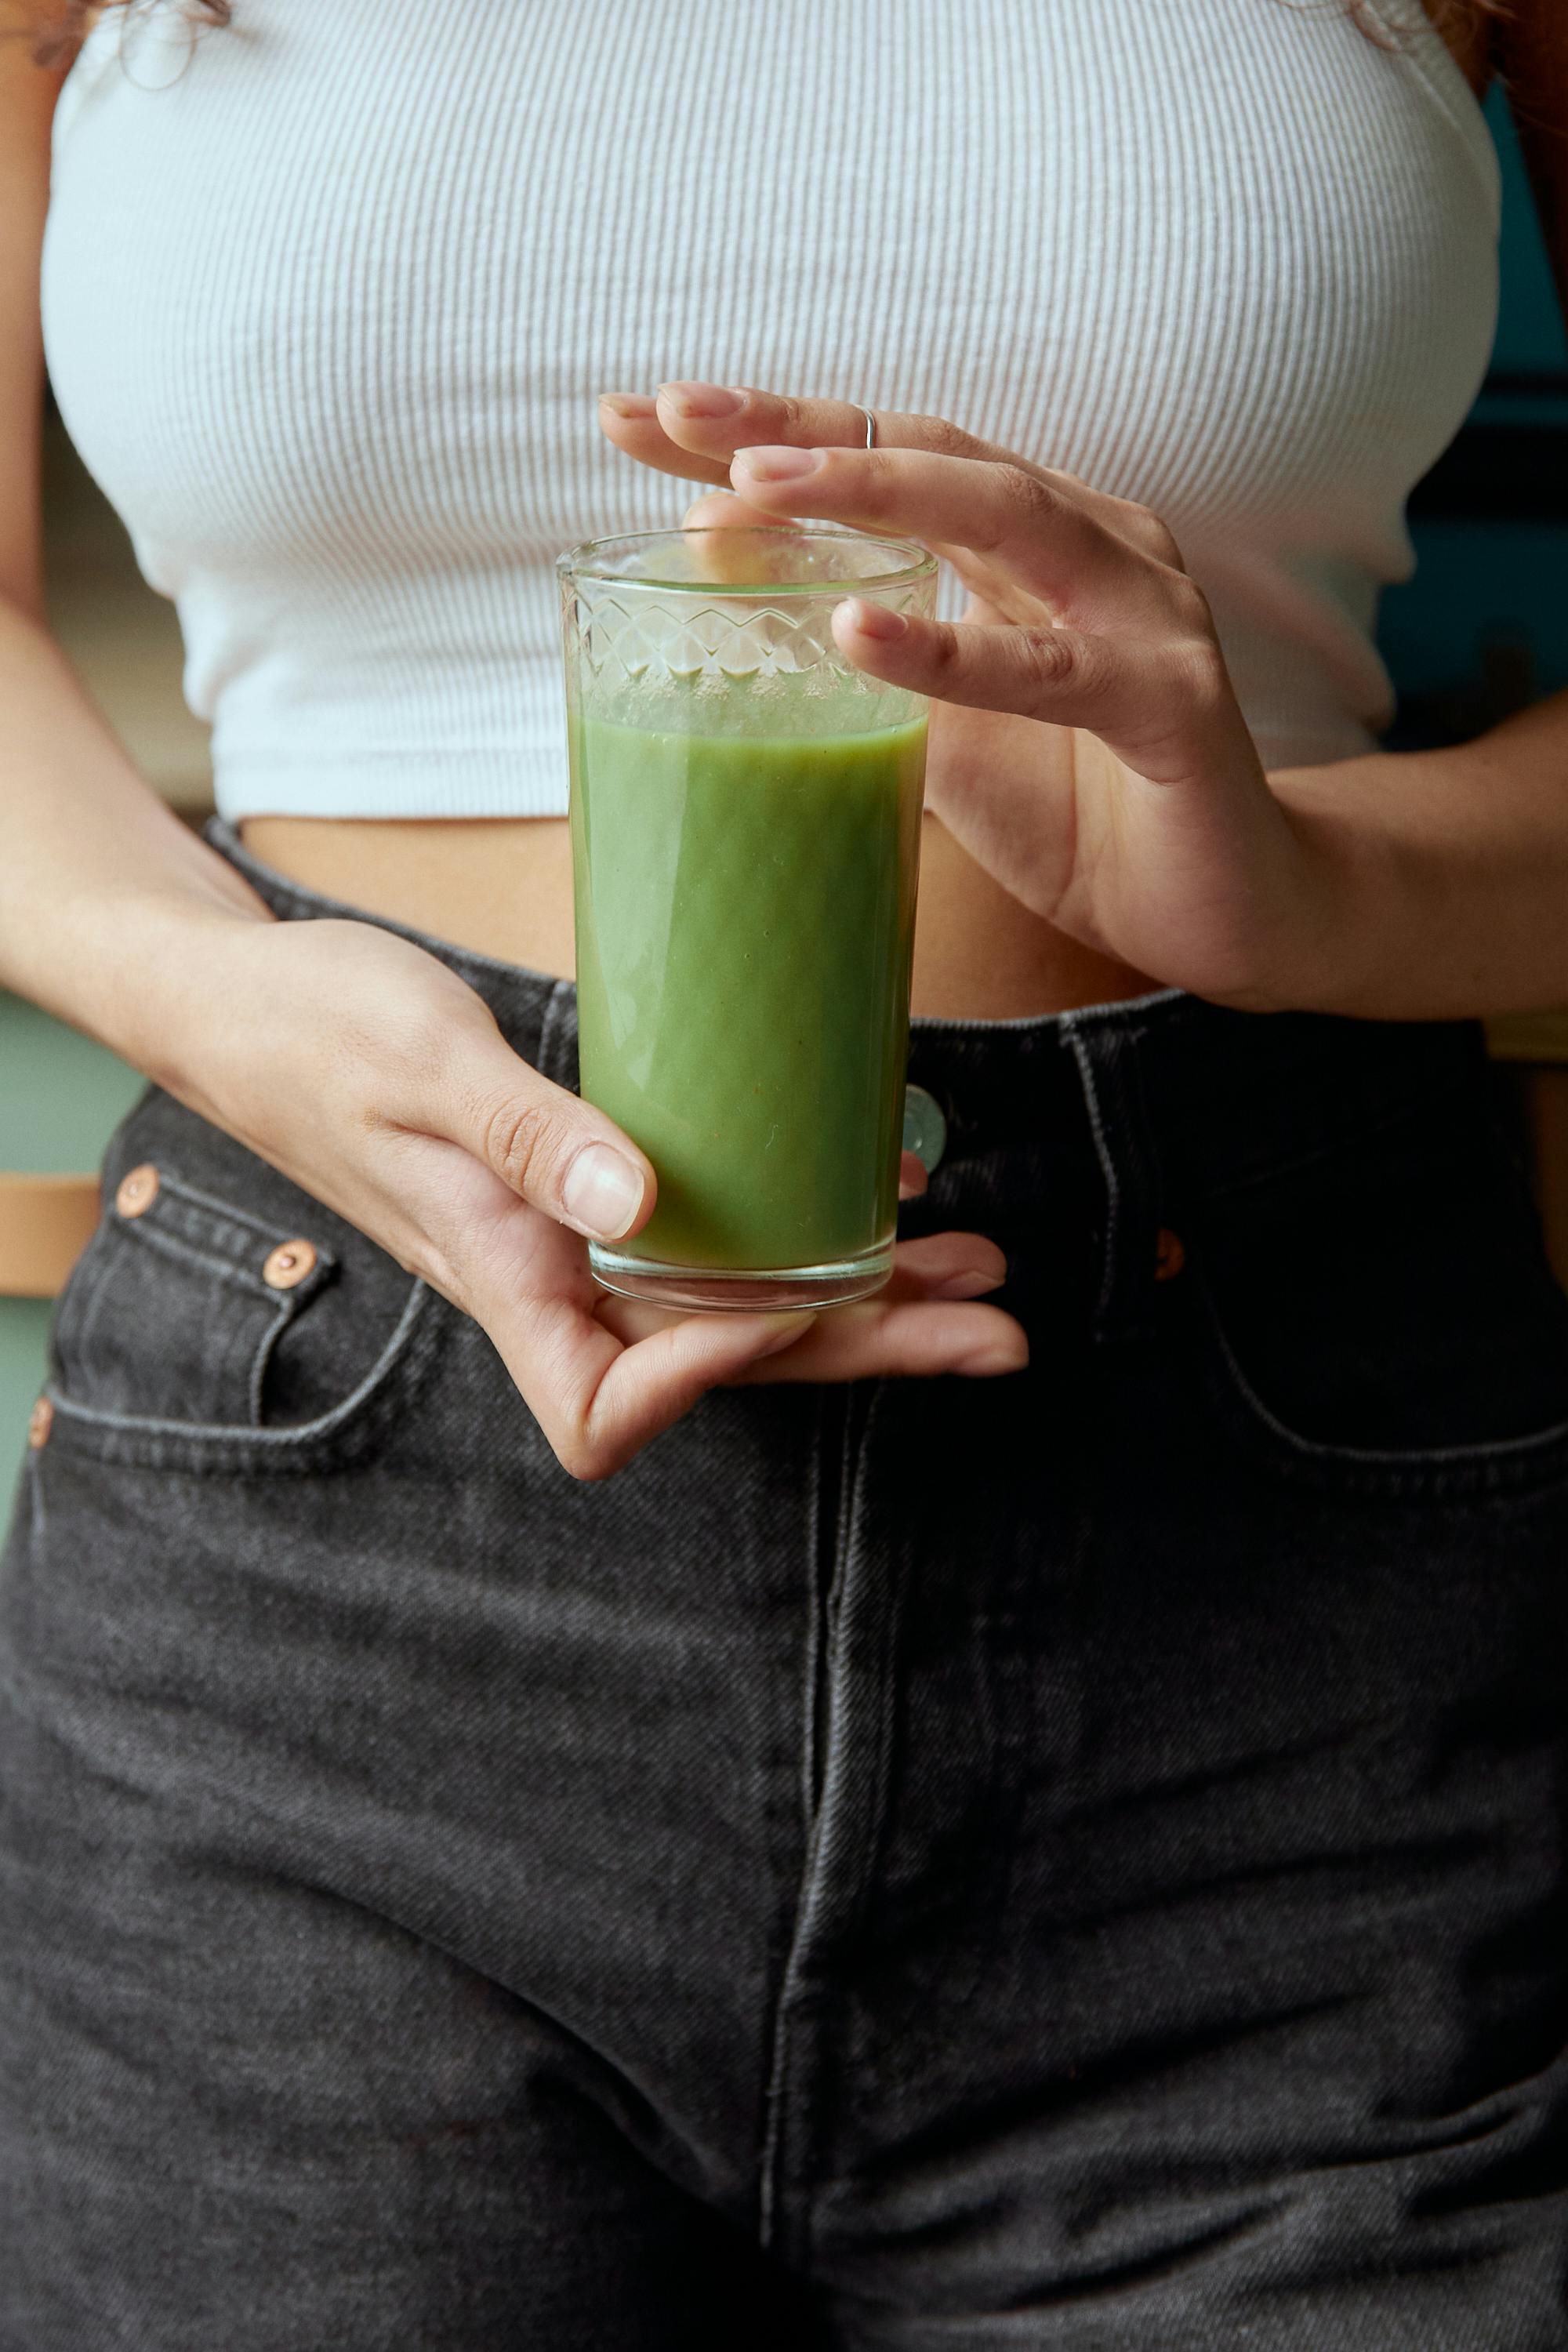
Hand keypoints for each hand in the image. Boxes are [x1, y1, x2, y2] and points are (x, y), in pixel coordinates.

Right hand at [164, 909, 1024, 1479]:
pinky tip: (880, 1198)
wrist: (249, 1002)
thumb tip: (636, 1207)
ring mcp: (576, 1250)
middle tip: (996, 1329)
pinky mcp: (594, 1199)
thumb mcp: (422, 1062)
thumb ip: (528, 1135)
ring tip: (977, 1272)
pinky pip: (715, 1245)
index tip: (784, 1298)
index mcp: (499, 1278)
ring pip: (738, 1309)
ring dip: (864, 1303)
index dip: (704, 1381)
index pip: (604, 1409)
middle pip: (724, 1369)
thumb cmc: (313, 1029)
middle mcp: (550, 1286)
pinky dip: (805, 1234)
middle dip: (865, 1353)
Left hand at [600, 384, 1333, 1009]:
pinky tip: (857, 632)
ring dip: (868, 495)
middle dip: (798, 430)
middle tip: (675, 413)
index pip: (883, 459)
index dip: (765, 435)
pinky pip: (1053, 669)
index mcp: (1034, 539)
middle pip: (932, 451)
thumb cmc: (1085, 812)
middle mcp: (1094, 544)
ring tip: (746, 489)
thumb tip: (717, 586)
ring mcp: (1144, 612)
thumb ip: (858, 661)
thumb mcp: (941, 731)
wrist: (1229, 910)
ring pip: (1001, 517)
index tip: (636, 419)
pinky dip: (953, 650)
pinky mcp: (1173, 703)